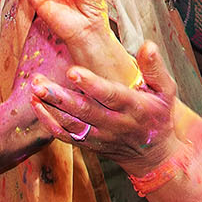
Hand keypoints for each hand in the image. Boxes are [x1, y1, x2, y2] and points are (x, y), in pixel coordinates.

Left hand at [30, 41, 180, 174]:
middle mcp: (114, 123)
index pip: (111, 95)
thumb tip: (147, 45)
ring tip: (34, 89)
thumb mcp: (167, 91)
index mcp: (133, 107)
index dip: (91, 84)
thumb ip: (155, 68)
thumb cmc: (158, 116)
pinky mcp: (89, 144)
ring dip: (50, 108)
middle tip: (39, 83)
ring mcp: (100, 136)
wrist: (153, 156)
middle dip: (60, 97)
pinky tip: (36, 106)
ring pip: (71, 124)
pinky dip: (49, 123)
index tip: (73, 71)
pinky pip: (66, 136)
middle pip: (84, 111)